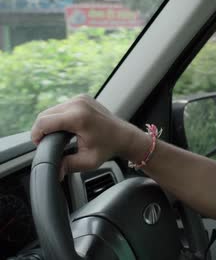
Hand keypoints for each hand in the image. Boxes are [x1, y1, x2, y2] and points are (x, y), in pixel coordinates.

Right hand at [31, 94, 146, 178]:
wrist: (124, 136)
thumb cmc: (108, 148)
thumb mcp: (88, 161)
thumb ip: (68, 166)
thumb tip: (55, 172)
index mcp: (78, 117)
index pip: (44, 122)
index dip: (36, 135)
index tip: (39, 145)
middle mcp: (78, 104)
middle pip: (45, 115)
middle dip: (42, 130)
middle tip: (47, 143)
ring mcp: (80, 98)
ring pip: (52, 110)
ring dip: (50, 123)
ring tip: (56, 137)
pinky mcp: (82, 98)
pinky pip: (61, 107)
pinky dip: (59, 117)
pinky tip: (65, 129)